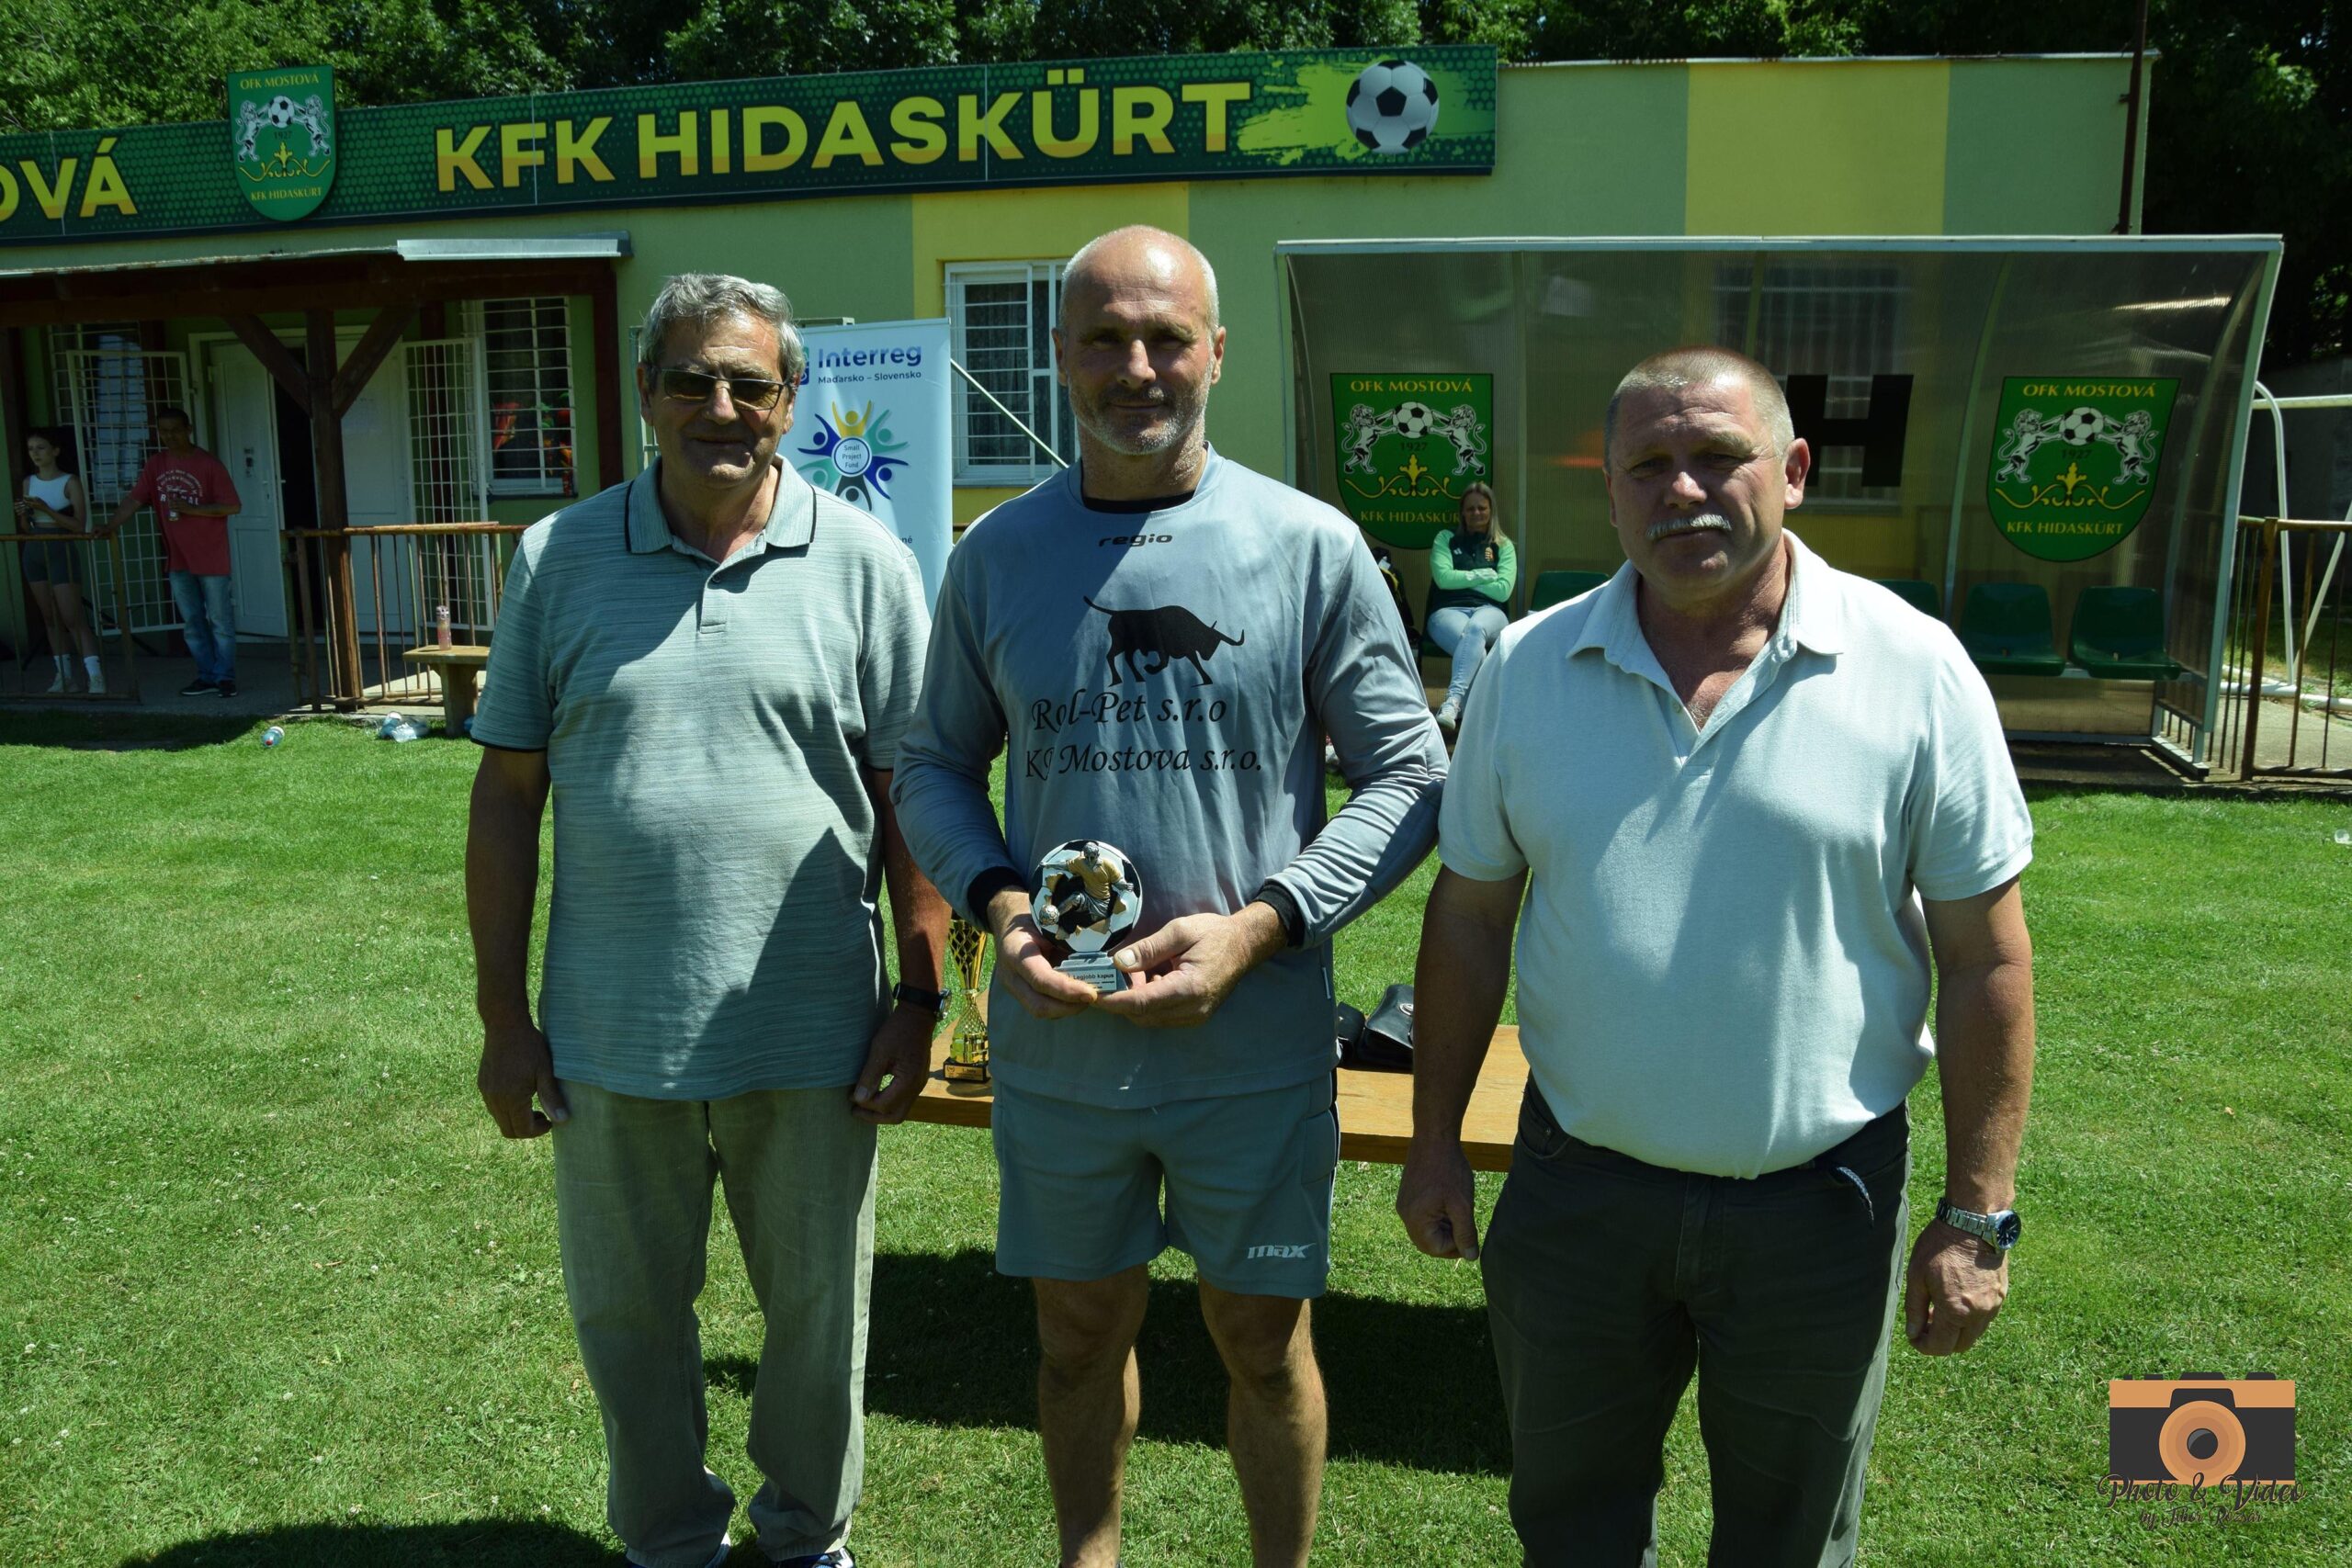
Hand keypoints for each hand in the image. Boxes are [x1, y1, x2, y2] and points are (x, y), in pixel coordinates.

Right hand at [477, 1014, 568, 1138]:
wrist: (505, 1025)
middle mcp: (494, 1099)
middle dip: (526, 1129)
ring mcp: (486, 1092)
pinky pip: (493, 1107)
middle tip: (543, 1117)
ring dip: (516, 1119)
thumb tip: (561, 1120)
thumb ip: (551, 1097)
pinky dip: (507, 1109)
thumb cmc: (529, 1046)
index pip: (522, 1130)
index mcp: (511, 1098)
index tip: (551, 1121)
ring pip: (499, 1119)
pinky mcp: (482, 1085)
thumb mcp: (545, 1071)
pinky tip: (520, 1095)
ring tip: (534, 1105)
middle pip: (508, 1130)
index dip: (538, 1131)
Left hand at [851, 1005, 933, 1124]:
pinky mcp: (918, 1079)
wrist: (918, 1016)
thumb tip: (859, 1099)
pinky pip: (904, 1099)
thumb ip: (870, 1076)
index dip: (866, 1106)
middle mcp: (917, 1086)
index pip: (884, 1106)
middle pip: (895, 1116)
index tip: (851, 1097)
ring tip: (863, 1103)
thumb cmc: (898, 1030)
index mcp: (908, 1080)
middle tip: (855, 1110)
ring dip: (881, 1110)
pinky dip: (889, 1101)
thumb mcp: (880, 1051)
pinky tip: (876, 1093)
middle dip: (874, 1117)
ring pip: (900, 1109)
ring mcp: (919, 1083)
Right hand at [987, 888, 1096, 1018]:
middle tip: (1093, 997)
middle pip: (1038, 1004)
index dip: (1066, 989)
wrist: (1009, 922)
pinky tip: (1077, 996)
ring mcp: (1013, 987)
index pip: (1040, 979)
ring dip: (1067, 1008)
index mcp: (1015, 952)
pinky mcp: (1020, 993)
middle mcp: (1011, 975)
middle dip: (1069, 1007)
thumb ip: (1066, 941)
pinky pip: (1042, 1006)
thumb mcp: (1049, 922)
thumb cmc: (1034, 918)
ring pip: (1040, 1010)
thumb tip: (1099, 957)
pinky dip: (1062, 1005)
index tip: (1091, 993)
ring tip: (1088, 997)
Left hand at [1091, 904, 1284, 1026]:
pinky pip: (1160, 1015)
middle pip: (1142, 1015)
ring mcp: (1195, 1017)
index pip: (1142, 1003)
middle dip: (1121, 998)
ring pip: (1149, 1018)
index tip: (1090, 993)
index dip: (1113, 1000)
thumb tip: (1117, 962)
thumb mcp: (1180, 931)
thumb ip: (1148, 948)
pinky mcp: (1193, 1016)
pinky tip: (1149, 979)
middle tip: (1111, 974)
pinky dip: (1147, 1001)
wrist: (1245, 945)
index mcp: (1190, 988)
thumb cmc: (1214, 934)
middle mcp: (1193, 1010)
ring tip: (1134, 973)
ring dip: (1134, 999)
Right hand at [1396, 1137, 1480, 1259]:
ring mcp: (1404, 1204)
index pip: (1436, 1249)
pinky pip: (1422, 1216)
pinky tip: (1449, 1202)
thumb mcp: (1463, 1205)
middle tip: (1466, 1226)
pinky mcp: (1408, 1195)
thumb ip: (1466, 1233)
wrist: (1434, 1137)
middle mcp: (1405, 1214)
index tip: (1471, 1234)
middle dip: (1449, 1239)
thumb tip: (1471, 1258)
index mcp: (1415, 1219)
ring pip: (1426, 1229)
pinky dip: (1437, 1216)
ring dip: (1444, 1228)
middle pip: (1428, 1243)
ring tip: (1459, 1211)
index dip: (1457, 1247)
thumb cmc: (1449, 1170)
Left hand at [1903, 1220, 2008, 1354]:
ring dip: (1956, 1331)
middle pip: (1960, 1346)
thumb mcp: (1917, 1276)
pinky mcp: (2001, 1296)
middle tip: (1925, 1323)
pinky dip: (1969, 1319)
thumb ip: (1915, 1309)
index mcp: (1956, 1312)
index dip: (1924, 1347)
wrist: (1974, 1223)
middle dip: (1941, 1342)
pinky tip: (1956, 1300)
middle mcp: (1979, 1315)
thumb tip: (1913, 1333)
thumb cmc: (1940, 1247)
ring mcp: (1994, 1306)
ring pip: (1974, 1334)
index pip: (1941, 1347)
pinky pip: (1985, 1319)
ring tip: (1939, 1309)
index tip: (1914, 1336)